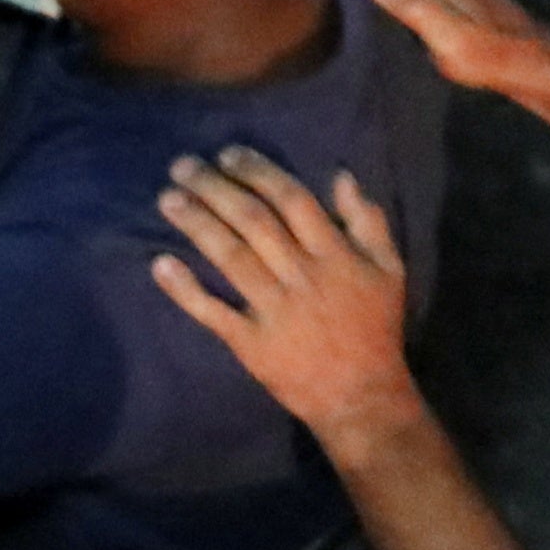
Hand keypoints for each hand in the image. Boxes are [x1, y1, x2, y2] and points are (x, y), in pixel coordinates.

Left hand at [147, 148, 424, 453]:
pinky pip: (214, 312)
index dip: (257, 172)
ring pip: (230, 257)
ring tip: (167, 199)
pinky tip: (160, 264)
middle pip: (254, 221)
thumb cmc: (375, 328)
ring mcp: (274, 309)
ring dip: (197, 224)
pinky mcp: (251, 343)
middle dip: (215, 188)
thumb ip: (367, 221)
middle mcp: (302, 275)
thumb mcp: (388, 269)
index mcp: (335, 253)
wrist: (361, 395)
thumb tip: (342, 175)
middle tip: (182, 165)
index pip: (291, 199)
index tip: (227, 154)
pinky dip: (185, 290)